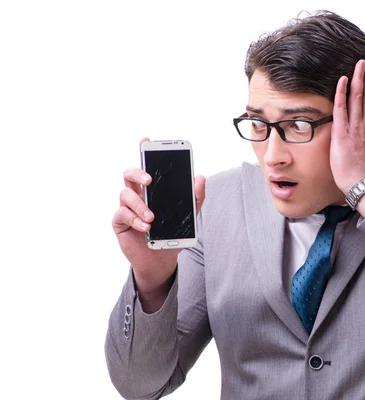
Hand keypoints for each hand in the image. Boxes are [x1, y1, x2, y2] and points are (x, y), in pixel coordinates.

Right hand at [112, 138, 205, 294]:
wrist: (161, 259)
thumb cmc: (171, 233)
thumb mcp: (188, 216)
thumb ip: (195, 198)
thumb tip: (200, 178)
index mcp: (152, 189)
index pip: (147, 166)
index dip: (143, 151)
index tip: (146, 139)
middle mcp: (137, 194)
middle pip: (129, 174)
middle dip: (138, 173)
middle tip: (149, 180)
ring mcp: (126, 207)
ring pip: (125, 194)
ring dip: (139, 204)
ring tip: (152, 217)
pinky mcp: (120, 223)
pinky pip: (122, 215)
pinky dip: (135, 220)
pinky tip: (146, 227)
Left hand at [330, 57, 364, 193]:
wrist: (362, 184)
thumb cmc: (364, 172)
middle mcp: (364, 125)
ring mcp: (354, 128)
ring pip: (358, 98)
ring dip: (359, 79)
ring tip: (360, 63)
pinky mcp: (342, 133)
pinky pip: (341, 109)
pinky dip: (342, 93)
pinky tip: (342, 80)